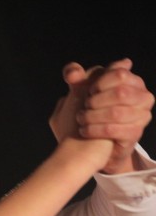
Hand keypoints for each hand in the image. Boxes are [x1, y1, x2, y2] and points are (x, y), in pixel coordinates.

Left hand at [59, 58, 153, 172]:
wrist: (93, 142)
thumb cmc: (89, 110)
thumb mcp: (79, 90)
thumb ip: (75, 77)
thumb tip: (72, 73)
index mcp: (132, 81)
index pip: (120, 73)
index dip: (100, 82)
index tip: (87, 91)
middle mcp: (142, 96)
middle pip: (120, 92)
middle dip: (96, 100)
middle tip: (84, 107)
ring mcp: (142, 115)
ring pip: (116, 112)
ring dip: (92, 116)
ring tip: (81, 119)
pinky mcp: (135, 133)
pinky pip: (113, 130)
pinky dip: (94, 130)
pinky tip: (84, 131)